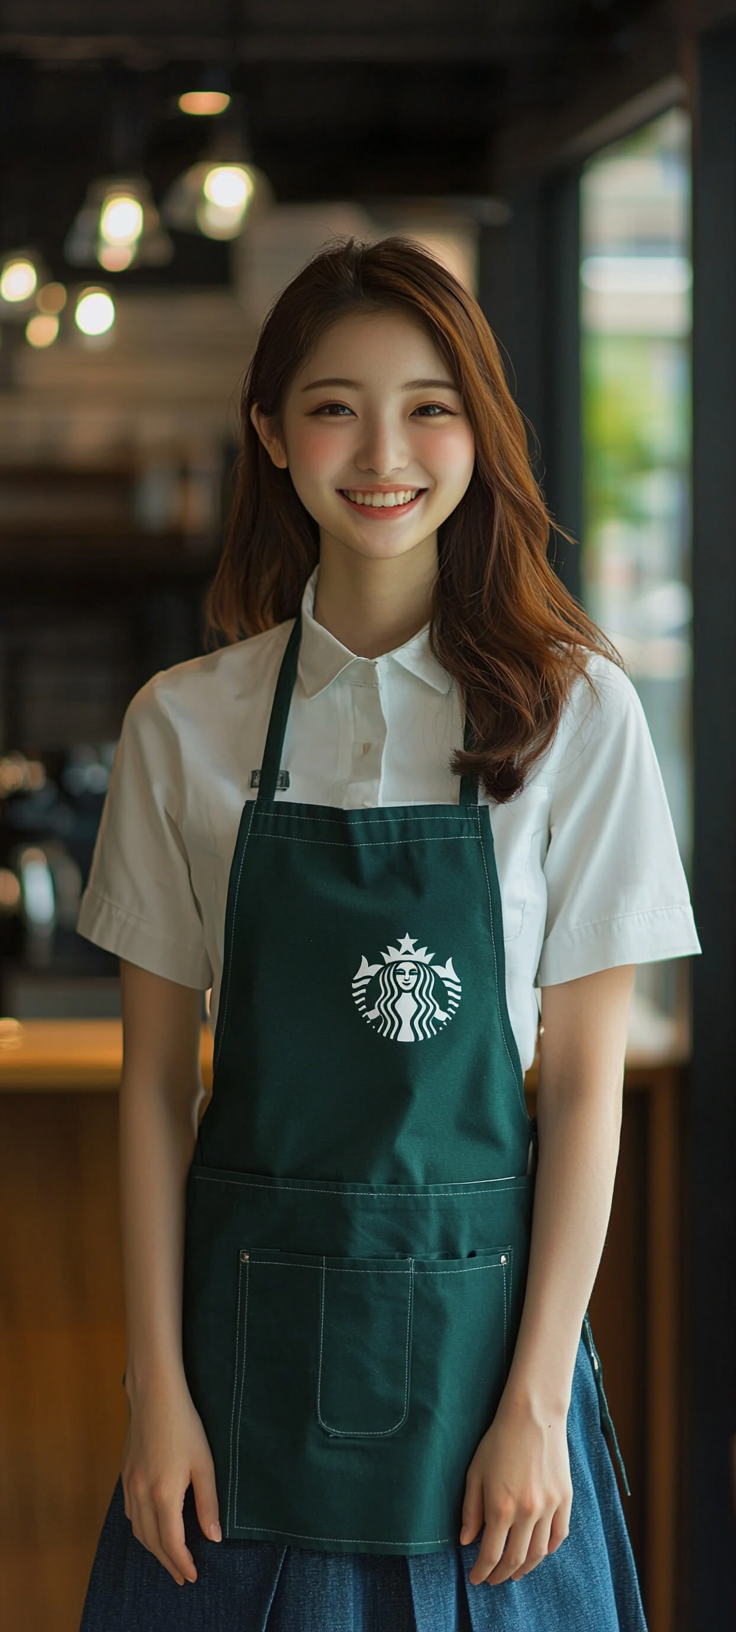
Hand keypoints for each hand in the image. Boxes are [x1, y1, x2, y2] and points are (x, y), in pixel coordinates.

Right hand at [122, 1373, 220, 1584]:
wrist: (154, 1396)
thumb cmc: (185, 1426)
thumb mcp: (204, 1464)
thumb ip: (208, 1503)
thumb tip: (213, 1537)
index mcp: (163, 1494)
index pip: (171, 1542)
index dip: (182, 1562)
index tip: (193, 1576)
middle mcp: (141, 1494)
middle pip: (152, 1542)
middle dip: (168, 1562)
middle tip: (182, 1577)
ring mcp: (130, 1485)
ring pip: (138, 1530)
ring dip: (153, 1549)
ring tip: (169, 1559)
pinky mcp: (125, 1475)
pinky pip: (131, 1513)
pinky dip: (141, 1530)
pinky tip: (152, 1529)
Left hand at [460, 1389, 571, 1584]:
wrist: (533, 1416)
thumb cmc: (498, 1441)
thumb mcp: (475, 1473)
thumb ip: (471, 1510)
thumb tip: (467, 1542)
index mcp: (501, 1507)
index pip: (491, 1554)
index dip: (482, 1571)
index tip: (477, 1579)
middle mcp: (527, 1512)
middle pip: (515, 1558)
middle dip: (502, 1574)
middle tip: (493, 1579)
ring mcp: (549, 1506)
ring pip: (539, 1552)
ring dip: (525, 1567)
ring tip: (514, 1571)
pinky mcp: (565, 1498)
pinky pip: (559, 1535)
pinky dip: (549, 1549)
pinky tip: (539, 1552)